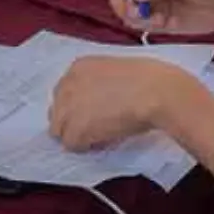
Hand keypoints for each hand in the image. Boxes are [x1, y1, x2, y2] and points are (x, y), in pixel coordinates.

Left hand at [48, 57, 197, 151]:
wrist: (156, 91)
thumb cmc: (149, 80)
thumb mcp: (117, 71)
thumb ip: (100, 83)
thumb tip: (98, 102)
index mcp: (79, 66)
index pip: (63, 92)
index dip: (77, 105)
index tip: (92, 112)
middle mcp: (67, 84)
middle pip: (57, 111)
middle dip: (72, 120)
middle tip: (94, 127)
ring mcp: (69, 107)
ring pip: (59, 130)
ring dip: (77, 135)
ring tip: (99, 136)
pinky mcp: (75, 128)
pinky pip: (71, 145)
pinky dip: (85, 147)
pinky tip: (103, 141)